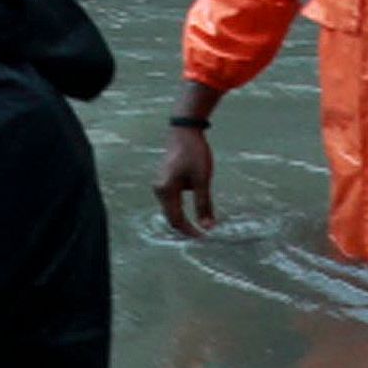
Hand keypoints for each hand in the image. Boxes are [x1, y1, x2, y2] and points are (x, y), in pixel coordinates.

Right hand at [154, 115, 217, 235]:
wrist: (185, 130)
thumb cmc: (194, 153)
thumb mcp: (202, 180)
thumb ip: (203, 204)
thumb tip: (208, 226)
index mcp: (166, 191)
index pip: (177, 220)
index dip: (190, 232)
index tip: (205, 238)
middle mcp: (159, 190)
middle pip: (171, 217)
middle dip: (187, 228)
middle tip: (204, 235)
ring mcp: (160, 185)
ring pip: (172, 210)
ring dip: (184, 219)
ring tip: (201, 225)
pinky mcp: (165, 181)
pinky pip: (172, 201)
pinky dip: (182, 208)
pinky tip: (195, 210)